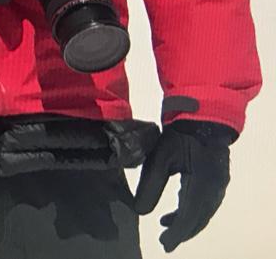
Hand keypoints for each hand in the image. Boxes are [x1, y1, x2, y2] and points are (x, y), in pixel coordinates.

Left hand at [133, 119, 235, 251]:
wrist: (202, 116)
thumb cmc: (178, 135)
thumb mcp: (159, 158)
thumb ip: (150, 185)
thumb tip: (140, 211)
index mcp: (203, 183)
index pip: (189, 216)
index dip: (176, 233)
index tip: (163, 244)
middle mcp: (215, 188)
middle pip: (199, 218)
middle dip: (183, 232)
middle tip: (165, 242)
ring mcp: (219, 185)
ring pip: (204, 213)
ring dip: (187, 222)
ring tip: (166, 226)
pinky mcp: (217, 180)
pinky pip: (206, 204)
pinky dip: (192, 212)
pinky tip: (177, 212)